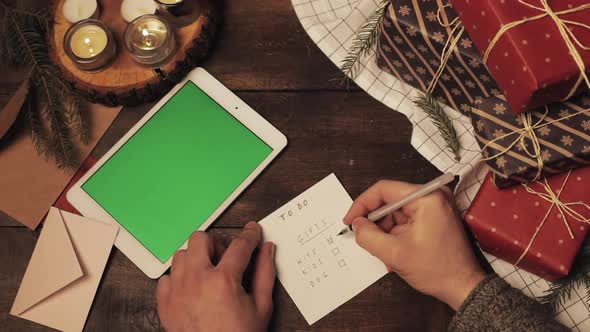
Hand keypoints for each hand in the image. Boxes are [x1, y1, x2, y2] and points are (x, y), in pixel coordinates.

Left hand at [156, 222, 275, 331]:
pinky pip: (166, 277)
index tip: (252, 231)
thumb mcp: (261, 307)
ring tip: (208, 274)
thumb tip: (267, 250)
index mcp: (223, 280)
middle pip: (200, 239)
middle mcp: (196, 280)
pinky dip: (178, 278)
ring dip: (196, 259)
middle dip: (216, 243)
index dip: (249, 235)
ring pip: (181, 255)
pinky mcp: (165, 303)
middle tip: (225, 257)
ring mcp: (177, 291)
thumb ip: (265, 273)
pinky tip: (192, 289)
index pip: (239, 245)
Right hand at [343, 180, 484, 309]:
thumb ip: (368, 236)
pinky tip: (397, 251)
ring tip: (388, 252)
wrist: (463, 287)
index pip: (383, 190)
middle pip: (389, 201)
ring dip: (386, 232)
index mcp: (426, 197)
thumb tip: (357, 224)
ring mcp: (434, 206)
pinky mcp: (434, 216)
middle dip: (377, 223)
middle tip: (369, 240)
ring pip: (395, 212)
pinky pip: (405, 219)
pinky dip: (396, 234)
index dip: (362, 204)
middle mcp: (432, 196)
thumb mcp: (394, 254)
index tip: (351, 220)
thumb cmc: (439, 270)